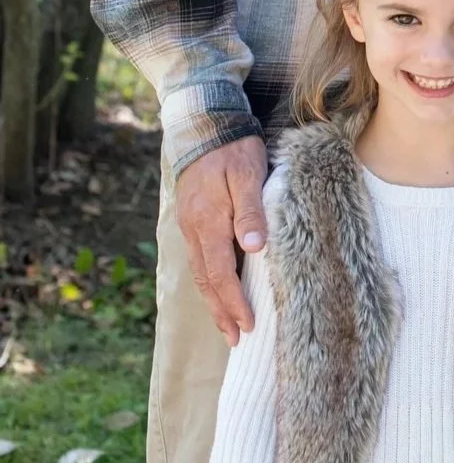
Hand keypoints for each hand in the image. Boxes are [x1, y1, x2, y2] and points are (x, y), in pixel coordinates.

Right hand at [175, 134, 267, 345]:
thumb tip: (254, 248)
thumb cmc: (233, 148)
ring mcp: (191, 225)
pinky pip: (201, 258)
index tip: (247, 325)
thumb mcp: (249, 174)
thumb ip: (251, 210)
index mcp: (208, 221)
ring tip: (227, 324)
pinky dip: (210, 279)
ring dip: (214, 300)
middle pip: (206, 280)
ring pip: (201, 272)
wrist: (205, 123)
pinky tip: (220, 287)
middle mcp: (195, 229)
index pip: (220, 273)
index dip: (233, 302)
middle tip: (237, 338)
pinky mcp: (193, 218)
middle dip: (221, 311)